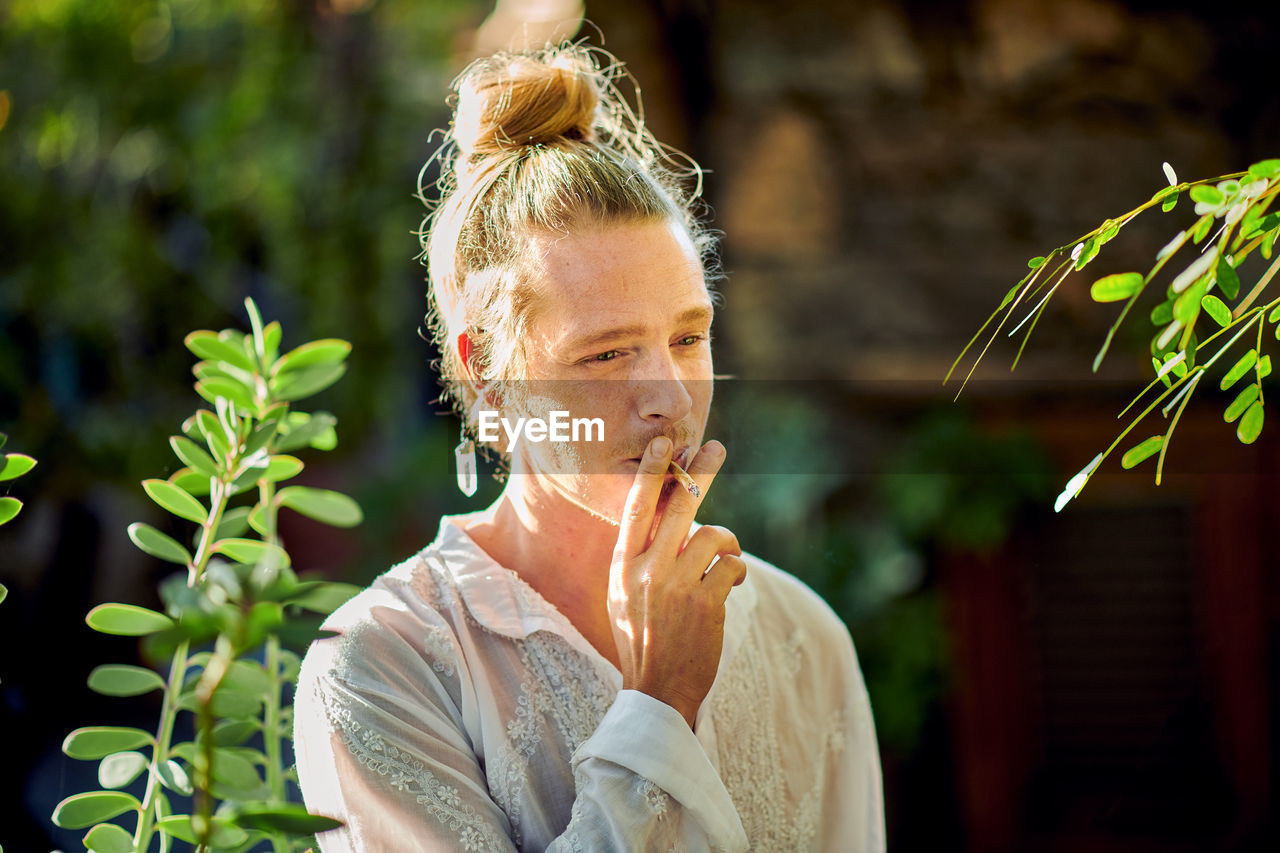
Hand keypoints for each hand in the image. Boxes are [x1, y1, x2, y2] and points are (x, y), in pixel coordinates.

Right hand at [608, 436, 746, 728]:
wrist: (657, 692)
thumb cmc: (643, 642)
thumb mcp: (626, 597)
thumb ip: (642, 560)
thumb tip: (672, 521)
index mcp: (622, 566)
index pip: (636, 508)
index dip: (651, 472)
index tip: (664, 444)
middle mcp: (646, 570)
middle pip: (679, 506)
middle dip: (701, 473)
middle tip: (716, 447)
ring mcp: (675, 585)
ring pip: (714, 535)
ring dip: (727, 544)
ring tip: (727, 560)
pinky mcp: (705, 602)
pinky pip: (732, 566)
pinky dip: (737, 572)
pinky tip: (731, 585)